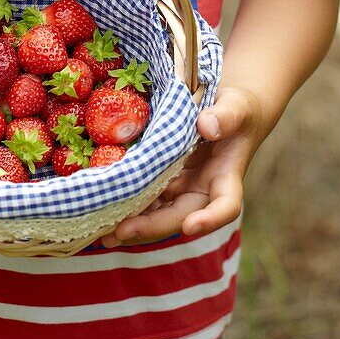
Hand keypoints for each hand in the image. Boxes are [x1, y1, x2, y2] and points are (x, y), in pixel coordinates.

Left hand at [101, 87, 264, 246]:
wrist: (226, 109)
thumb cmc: (237, 107)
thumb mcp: (237, 105)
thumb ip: (227, 116)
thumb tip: (206, 126)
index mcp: (226, 176)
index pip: (226, 205)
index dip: (210, 220)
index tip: (190, 227)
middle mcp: (203, 189)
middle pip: (180, 216)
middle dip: (152, 226)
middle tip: (120, 232)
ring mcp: (181, 186)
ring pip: (158, 211)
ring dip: (133, 223)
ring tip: (103, 234)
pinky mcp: (163, 178)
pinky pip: (145, 193)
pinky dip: (126, 201)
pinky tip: (102, 206)